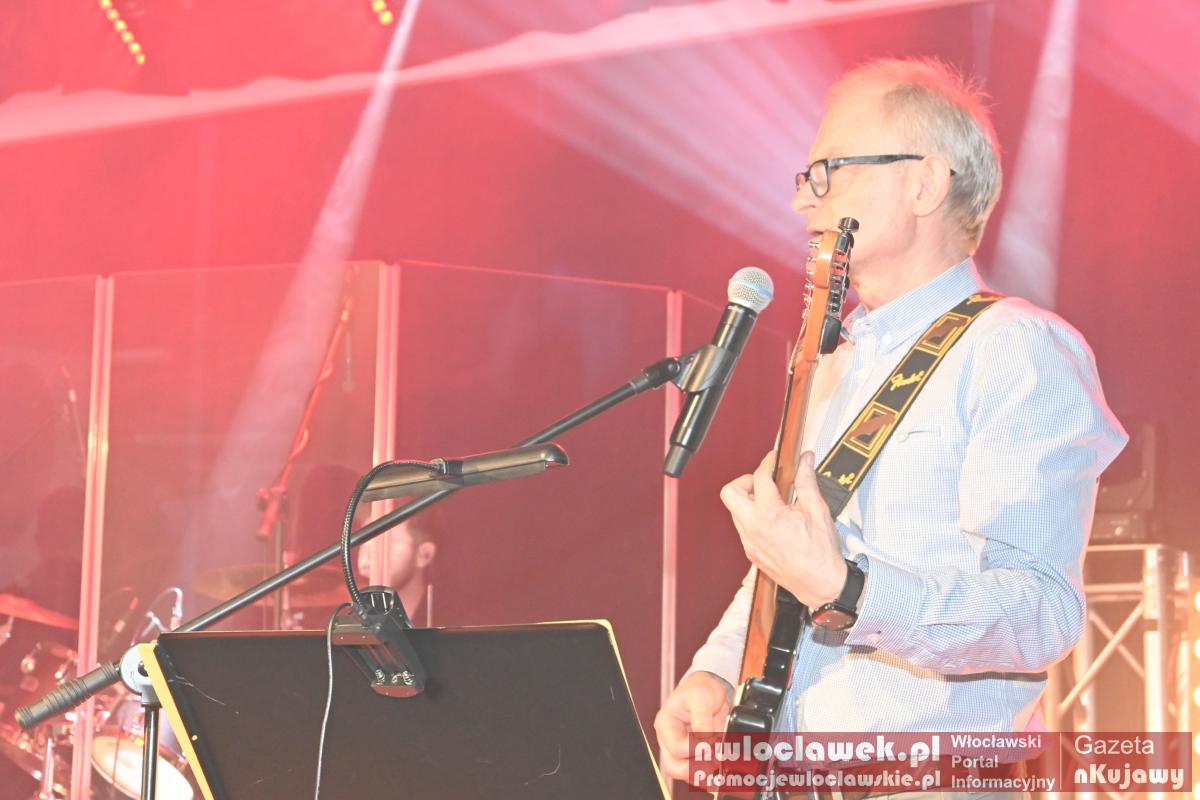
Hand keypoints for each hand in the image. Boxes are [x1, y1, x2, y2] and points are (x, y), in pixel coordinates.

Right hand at [653, 671, 732, 780]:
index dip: (696, 749)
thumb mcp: (701, 697)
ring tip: (720, 765)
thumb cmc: (699, 688)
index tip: (713, 742)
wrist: (710, 688)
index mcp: (666, 725)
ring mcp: (681, 749)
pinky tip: (721, 770)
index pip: (677, 748)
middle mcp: (670, 740)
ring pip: (685, 774)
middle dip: (696, 769)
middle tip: (716, 761)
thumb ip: (702, 719)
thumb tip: (705, 740)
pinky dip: (710, 774)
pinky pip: (698, 772)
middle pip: (675, 767)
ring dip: (703, 774)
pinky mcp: (694, 754)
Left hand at [720, 450, 846, 607]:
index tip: (774, 460)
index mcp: (769, 516)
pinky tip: (773, 519)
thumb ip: (807, 481)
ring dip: (749, 500)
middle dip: (746, 481)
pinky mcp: (751, 553)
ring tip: (772, 500)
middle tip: (765, 482)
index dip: (768, 463)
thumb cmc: (821, 554)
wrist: (821, 585)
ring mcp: (749, 543)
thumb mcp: (817, 510)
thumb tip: (804, 462)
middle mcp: (753, 529)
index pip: (759, 478)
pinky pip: (743, 528)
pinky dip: (753, 517)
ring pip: (734, 511)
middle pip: (730, 492)